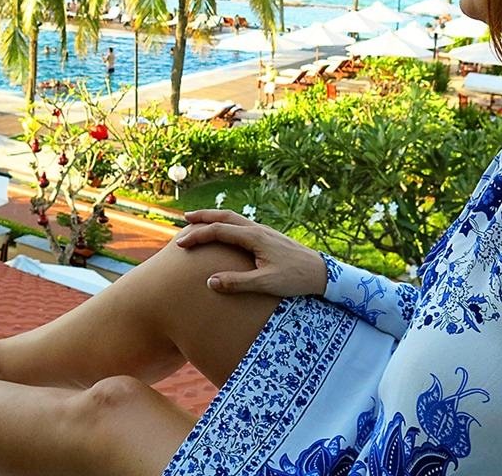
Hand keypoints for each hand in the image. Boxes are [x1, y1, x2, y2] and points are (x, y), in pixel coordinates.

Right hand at [176, 209, 328, 297]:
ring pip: (234, 218)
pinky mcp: (269, 237)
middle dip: (203, 217)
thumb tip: (210, 282)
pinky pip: (242, 224)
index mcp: (254, 237)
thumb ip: (237, 283)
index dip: (197, 236)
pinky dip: (228, 224)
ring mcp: (264, 231)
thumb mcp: (265, 284)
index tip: (180, 244)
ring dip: (216, 218)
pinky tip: (227, 232)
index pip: (218, 231)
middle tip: (185, 219)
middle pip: (225, 217)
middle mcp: (257, 229)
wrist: (321, 272)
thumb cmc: (295, 278)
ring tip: (201, 221)